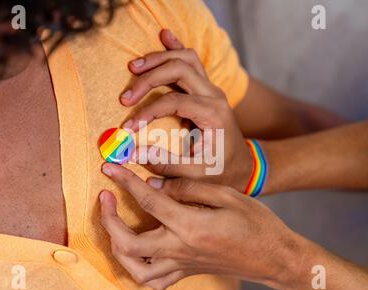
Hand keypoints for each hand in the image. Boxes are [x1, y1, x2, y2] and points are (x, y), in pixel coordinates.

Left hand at [100, 163, 301, 289]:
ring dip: (117, 248)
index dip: (125, 180)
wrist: (275, 257)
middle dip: (108, 220)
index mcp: (190, 225)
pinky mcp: (187, 272)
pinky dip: (138, 269)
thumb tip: (157, 182)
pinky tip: (138, 253)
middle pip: (128, 243)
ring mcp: (182, 265)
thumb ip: (189, 187)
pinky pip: (154, 281)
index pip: (148, 199)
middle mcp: (180, 249)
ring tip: (115, 227)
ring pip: (135, 269)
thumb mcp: (227, 195)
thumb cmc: (257, 224)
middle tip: (105, 198)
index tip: (111, 167)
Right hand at [120, 29, 251, 191]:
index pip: (173, 101)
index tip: (128, 128)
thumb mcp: (197, 174)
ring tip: (133, 67)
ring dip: (158, 59)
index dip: (147, 112)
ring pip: (185, 58)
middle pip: (178, 70)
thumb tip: (133, 153)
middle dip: (148, 79)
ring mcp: (211, 88)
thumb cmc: (221, 171)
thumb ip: (167, 164)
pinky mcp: (206, 88)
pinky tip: (164, 36)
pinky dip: (176, 47)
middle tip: (124, 97)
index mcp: (212, 114)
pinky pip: (192, 59)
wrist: (243, 165)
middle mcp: (214, 95)